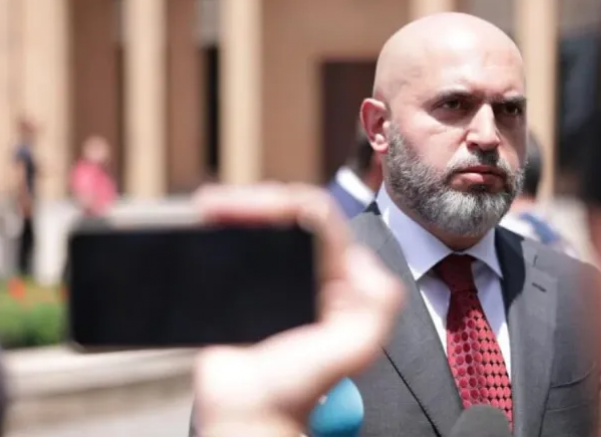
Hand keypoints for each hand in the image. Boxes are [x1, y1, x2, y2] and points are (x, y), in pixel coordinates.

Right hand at [192, 183, 402, 436]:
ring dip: (237, 207)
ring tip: (209, 206)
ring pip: (263, 223)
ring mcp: (282, 275)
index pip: (319, 218)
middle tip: (217, 204)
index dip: (285, 203)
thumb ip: (378, 305)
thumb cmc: (298, 389)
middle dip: (254, 200)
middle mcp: (315, 270)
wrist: (248, 414)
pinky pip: (240, 242)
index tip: (249, 208)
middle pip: (288, 213)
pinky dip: (225, 226)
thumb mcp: (354, 348)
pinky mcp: (251, 285)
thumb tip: (360, 256)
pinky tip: (209, 220)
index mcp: (342, 277)